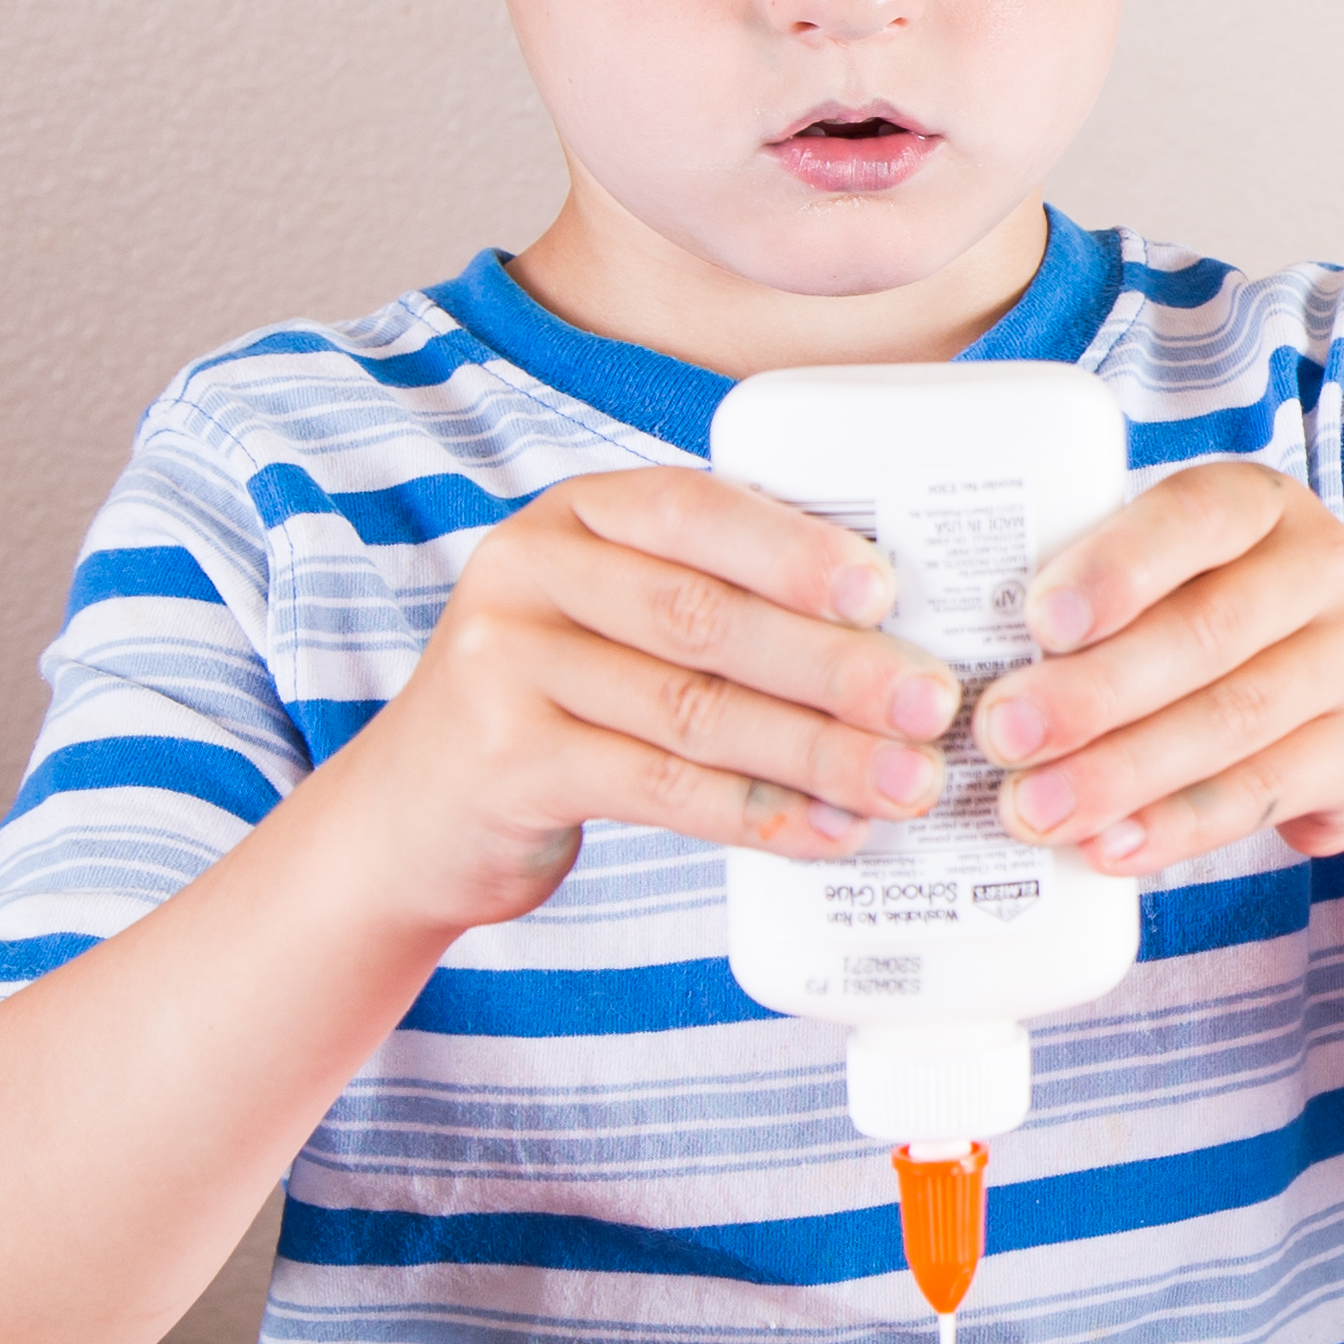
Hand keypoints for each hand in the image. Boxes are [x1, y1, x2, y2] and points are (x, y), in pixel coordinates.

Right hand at [335, 467, 959, 932]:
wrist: (413, 814)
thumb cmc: (565, 702)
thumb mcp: (619, 619)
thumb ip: (720, 602)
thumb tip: (900, 636)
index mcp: (580, 514)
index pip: (697, 510)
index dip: (796, 550)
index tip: (888, 593)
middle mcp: (530, 570)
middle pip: (707, 617)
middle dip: (833, 665)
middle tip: (930, 705)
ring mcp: (504, 664)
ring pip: (693, 708)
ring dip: (815, 751)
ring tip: (906, 783)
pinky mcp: (504, 760)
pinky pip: (657, 786)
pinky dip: (755, 813)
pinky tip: (827, 833)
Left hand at [968, 460, 1343, 872]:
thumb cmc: (1249, 632)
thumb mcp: (1202, 578)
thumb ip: (1122, 600)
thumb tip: (994, 667)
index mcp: (1261, 506)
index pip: (1193, 518)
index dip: (1116, 568)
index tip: (1039, 621)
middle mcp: (1323, 569)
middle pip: (1205, 632)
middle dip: (1093, 691)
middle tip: (1003, 733)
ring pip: (1230, 719)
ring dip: (1121, 771)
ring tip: (1037, 808)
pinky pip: (1259, 793)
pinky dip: (1176, 825)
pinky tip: (1111, 846)